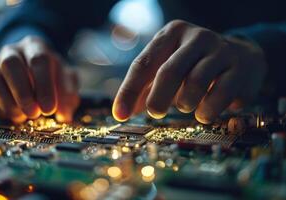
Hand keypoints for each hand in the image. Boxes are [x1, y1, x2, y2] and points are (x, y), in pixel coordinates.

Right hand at [0, 36, 78, 122]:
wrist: (33, 74)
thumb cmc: (52, 78)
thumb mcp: (66, 82)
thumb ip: (68, 96)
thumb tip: (64, 115)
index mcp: (35, 47)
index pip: (38, 59)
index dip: (44, 86)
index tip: (49, 109)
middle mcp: (11, 53)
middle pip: (10, 64)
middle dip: (22, 93)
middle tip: (34, 114)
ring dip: (6, 102)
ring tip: (22, 117)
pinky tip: (8, 116)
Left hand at [112, 20, 266, 123]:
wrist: (242, 57)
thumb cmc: (194, 65)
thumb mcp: (167, 68)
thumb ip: (144, 88)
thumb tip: (121, 112)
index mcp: (171, 34)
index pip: (143, 63)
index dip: (129, 91)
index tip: (119, 115)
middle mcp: (196, 38)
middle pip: (169, 71)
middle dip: (157, 98)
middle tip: (155, 113)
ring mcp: (221, 51)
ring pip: (196, 82)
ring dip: (185, 103)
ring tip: (185, 107)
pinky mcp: (240, 68)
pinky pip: (221, 94)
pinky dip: (208, 110)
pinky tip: (204, 112)